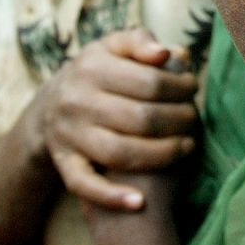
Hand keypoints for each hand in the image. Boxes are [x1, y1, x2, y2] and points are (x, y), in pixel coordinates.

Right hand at [35, 29, 198, 209]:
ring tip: (187, 147)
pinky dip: (111, 197)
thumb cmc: (98, 73)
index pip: (150, 81)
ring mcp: (69, 135)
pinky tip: (139, 202)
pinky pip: (84, 185)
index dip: (180, 87)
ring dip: (162, 154)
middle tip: (194, 118)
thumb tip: (167, 54)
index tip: (194, 88)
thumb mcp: (113, 47)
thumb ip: (140, 42)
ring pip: (121, 152)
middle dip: (178, 121)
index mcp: (90, 67)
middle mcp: (76, 101)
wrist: (49, 107)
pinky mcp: (64, 163)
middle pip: (141, 118)